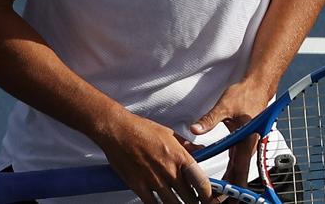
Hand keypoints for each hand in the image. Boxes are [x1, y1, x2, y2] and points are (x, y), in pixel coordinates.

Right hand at [91, 107, 211, 202]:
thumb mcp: (169, 133)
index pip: (201, 182)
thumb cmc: (140, 129)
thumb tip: (200, 150)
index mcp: (179, 156)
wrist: (117, 130)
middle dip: (194, 202)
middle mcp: (169, 170)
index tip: (208, 197)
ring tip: (179, 203)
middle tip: (193, 201)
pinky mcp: (139, 186)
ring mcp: (154, 180)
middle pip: (190, 198)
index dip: (208, 194)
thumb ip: (186, 145)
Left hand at [189, 80, 272, 189]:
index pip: (239, 170)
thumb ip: (209, 119)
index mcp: (245, 141)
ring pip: (237, 169)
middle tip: (216, 200)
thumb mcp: (224, 106)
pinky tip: (218, 177)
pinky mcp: (241, 142)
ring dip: (228, 180)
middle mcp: (247, 146)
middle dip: (229, 188)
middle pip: (238, 174)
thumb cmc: (244, 95)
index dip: (233, 185)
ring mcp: (245, 146)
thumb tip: (195, 129)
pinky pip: (235, 161)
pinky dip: (227, 170)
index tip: (226, 197)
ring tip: (217, 195)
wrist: (257, 87)